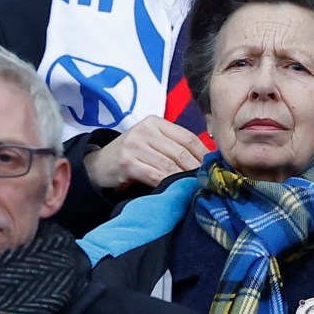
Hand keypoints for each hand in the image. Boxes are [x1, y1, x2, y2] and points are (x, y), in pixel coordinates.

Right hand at [83, 116, 208, 190]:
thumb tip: (206, 161)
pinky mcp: (127, 162)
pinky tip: (176, 191)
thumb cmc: (132, 155)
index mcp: (155, 122)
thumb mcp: (152, 143)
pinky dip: (168, 184)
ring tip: (196, 188)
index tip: (215, 168)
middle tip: (209, 183)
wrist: (98, 165)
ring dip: (184, 178)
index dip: (204, 154)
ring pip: (169, 164)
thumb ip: (174, 146)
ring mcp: (135, 145)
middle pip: (181, 151)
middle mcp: (145, 130)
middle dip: (196, 169)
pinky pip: (154, 175)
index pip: (188, 137)